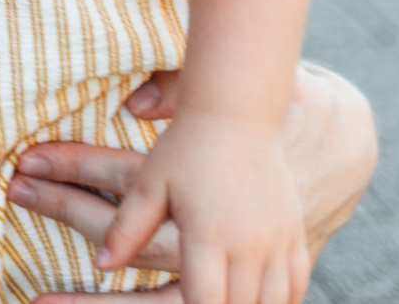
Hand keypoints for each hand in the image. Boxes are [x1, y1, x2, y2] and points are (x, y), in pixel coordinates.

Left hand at [96, 112, 306, 303]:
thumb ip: (127, 227)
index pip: (204, 299)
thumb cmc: (187, 147)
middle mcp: (249, 244)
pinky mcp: (295, 235)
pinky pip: (296, 285)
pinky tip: (258, 300)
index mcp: (209, 234)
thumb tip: (102, 264)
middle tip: (196, 296)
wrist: (239, 114)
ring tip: (222, 299)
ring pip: (271, 303)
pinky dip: (280, 300)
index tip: (173, 302)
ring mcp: (277, 242)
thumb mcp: (150, 184)